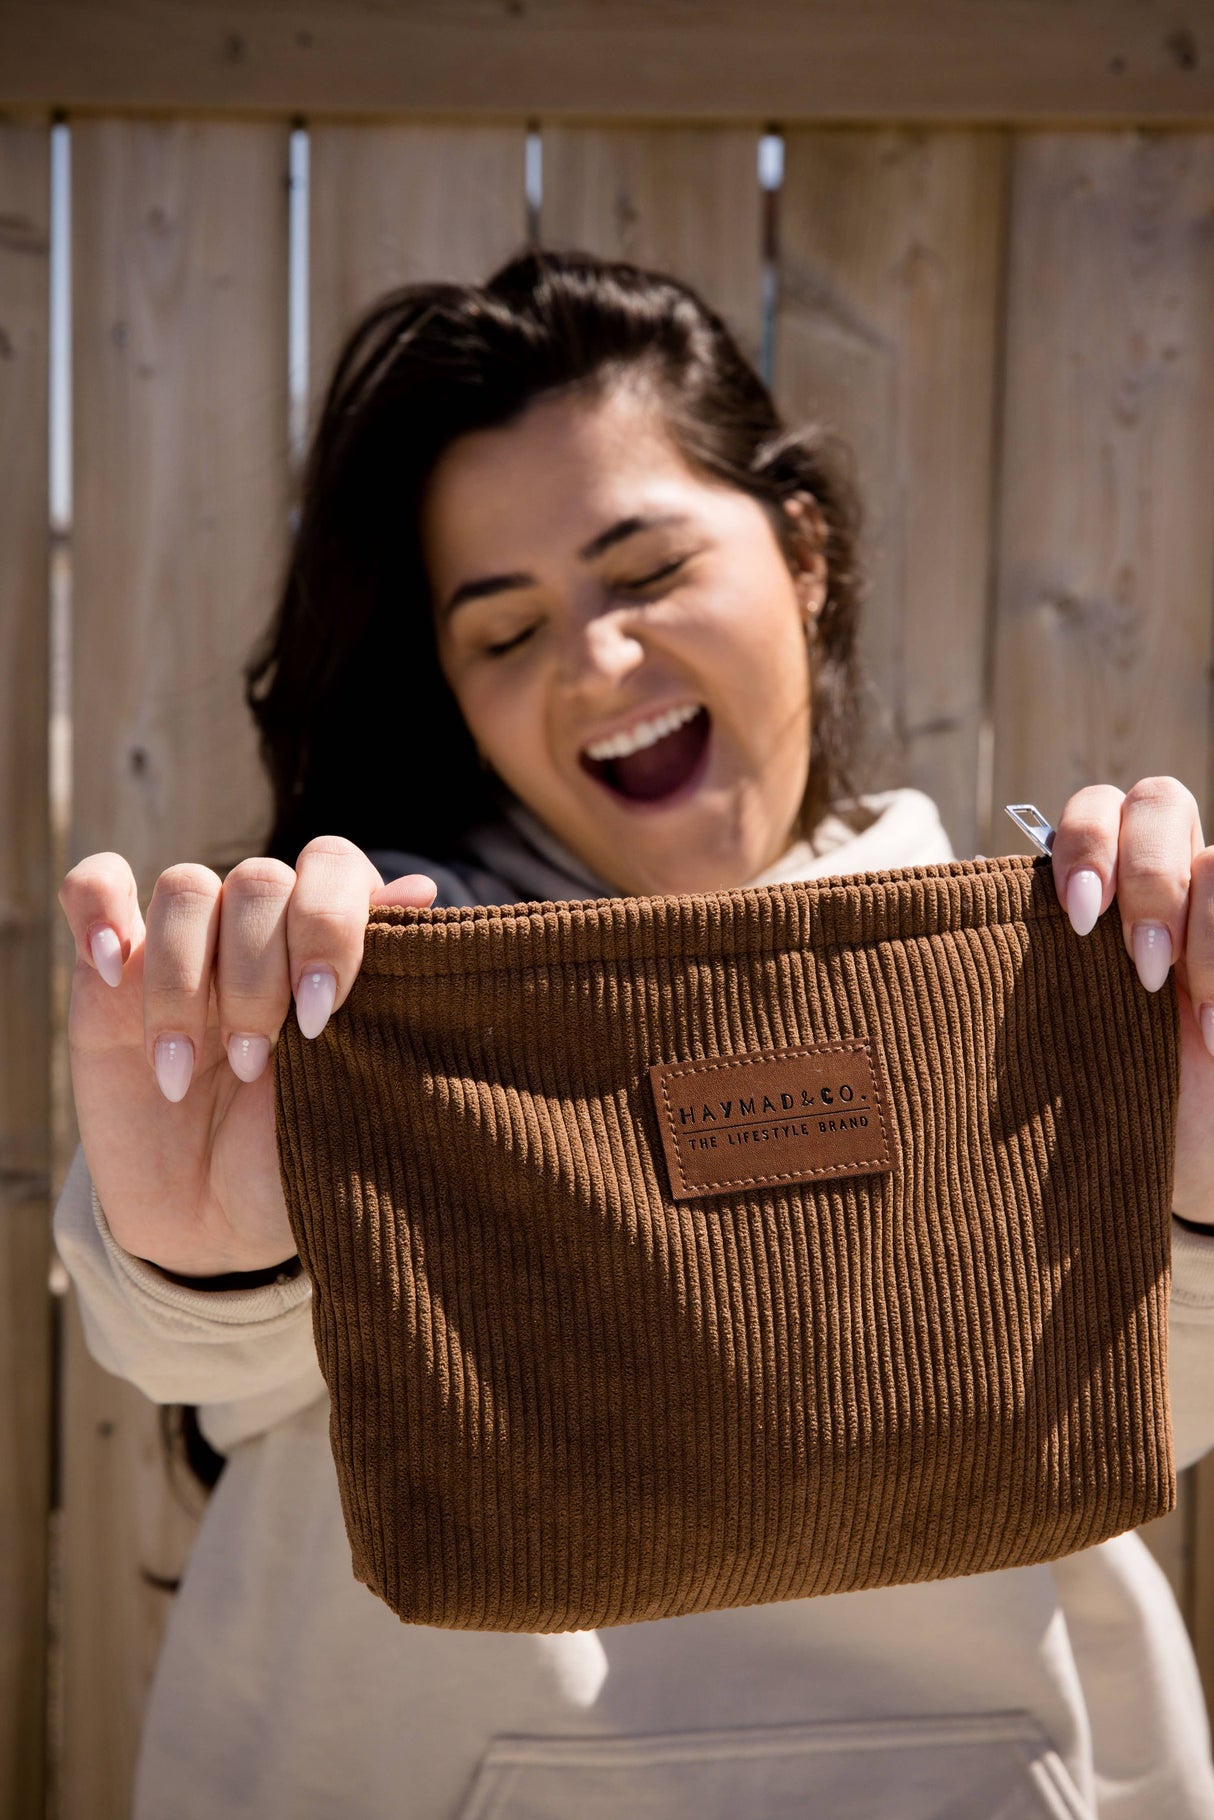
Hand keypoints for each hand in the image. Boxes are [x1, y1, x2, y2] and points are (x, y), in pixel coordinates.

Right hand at [58, 838, 437, 1274]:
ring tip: (189, 1071)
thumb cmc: (303, 1153)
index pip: (332, 866)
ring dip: (185, 978)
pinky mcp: (109, 970)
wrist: (217, 1222)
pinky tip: (112, 965)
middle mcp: (262, 929)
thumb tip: (423, 890)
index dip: (326, 925)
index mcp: (331, 941)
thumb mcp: (356, 1091)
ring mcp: (185, 943)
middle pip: (259, 880)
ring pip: (184, 887)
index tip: (321, 1014)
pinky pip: (95, 888)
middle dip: (258, 975)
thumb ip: (386, 992)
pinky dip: (97, 907)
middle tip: (255, 1064)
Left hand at [1050, 777, 1213, 1226]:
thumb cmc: (1084, 1091)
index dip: (1086, 844)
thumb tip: (954, 890)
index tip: (1076, 919)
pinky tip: (1212, 1034)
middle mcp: (1166, 879)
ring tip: (1179, 1008)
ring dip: (1200, 931)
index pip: (1097, 808)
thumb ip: (1016, 954)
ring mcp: (1213, 913)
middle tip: (1137, 965)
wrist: (1152, 1156)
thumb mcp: (1041, 1023)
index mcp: (1105, 881)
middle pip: (1161, 800)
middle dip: (1148, 876)